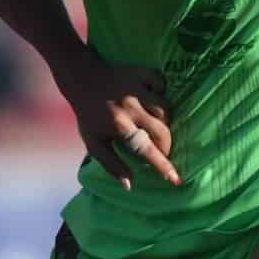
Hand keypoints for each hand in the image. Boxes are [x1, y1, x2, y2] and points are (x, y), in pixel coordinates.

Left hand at [60, 53, 178, 189]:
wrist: (81, 79)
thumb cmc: (88, 115)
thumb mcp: (94, 144)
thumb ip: (111, 165)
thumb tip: (129, 185)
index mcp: (119, 126)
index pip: (146, 150)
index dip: (163, 166)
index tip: (176, 180)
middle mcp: (131, 108)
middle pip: (162, 130)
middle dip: (166, 146)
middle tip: (160, 151)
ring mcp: (137, 88)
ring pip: (165, 108)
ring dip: (165, 121)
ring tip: (155, 126)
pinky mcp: (140, 72)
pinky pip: (161, 83)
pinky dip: (161, 91)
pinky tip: (154, 97)